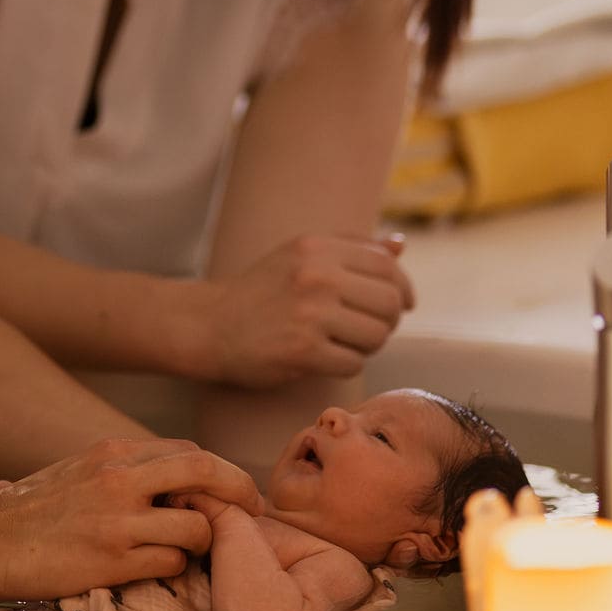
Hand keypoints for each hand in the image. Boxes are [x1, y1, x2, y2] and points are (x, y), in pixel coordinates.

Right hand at [0, 437, 260, 599]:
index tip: (231, 493)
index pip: (189, 452)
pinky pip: (170, 561)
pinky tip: (157, 570)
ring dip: (203, 542)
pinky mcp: (111, 559)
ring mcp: (117, 519)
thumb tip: (169, 485)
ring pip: (196, 525)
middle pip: (206, 471)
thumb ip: (121, 473)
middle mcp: (119, 477)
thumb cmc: (27, 512)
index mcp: (112, 452)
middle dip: (240, 492)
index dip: (220, 473)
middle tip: (253, 513)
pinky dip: (175, 567)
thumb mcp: (77, 472)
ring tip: (190, 552)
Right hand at [196, 233, 414, 387]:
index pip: (387, 266)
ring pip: (376, 335)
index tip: (401, 304)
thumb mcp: (300, 255)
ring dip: (368, 346)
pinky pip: (353, 363)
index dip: (402, 289)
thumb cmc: (261, 291)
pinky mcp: (303, 350)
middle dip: (388, 321)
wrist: (210, 325)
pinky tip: (326, 358)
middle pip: (389, 302)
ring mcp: (310, 313)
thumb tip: (400, 245)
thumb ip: (352, 248)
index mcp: (318, 247)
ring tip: (345, 343)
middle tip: (369, 329)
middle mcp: (316, 275)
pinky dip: (347, 365)